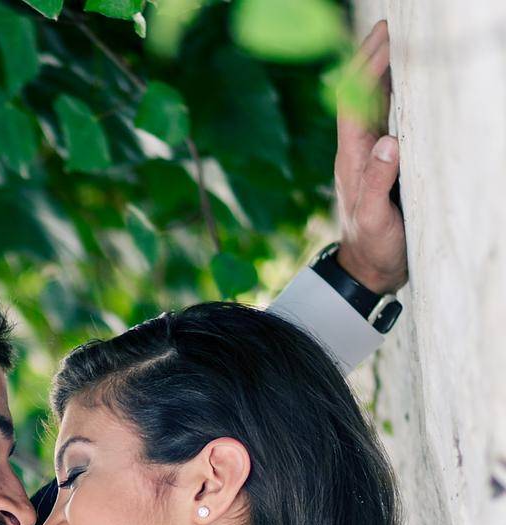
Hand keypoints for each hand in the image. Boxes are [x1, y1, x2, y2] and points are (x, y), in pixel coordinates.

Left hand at [334, 20, 405, 295]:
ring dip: (380, 70)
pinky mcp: (379, 161)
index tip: (386, 38)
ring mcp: (367, 154)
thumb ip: (378, 183)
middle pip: (358, 95)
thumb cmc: (372, 246)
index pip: (355, 103)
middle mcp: (356, 150)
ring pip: (370, 103)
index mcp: (352, 158)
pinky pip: (382, 117)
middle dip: (371, 58)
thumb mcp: (375, 219)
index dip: (368, 69)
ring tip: (395, 39)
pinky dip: (391, 92)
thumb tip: (388, 142)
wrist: (366, 269)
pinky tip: (403, 78)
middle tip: (390, 24)